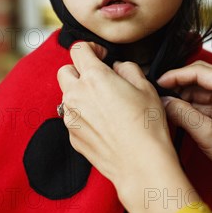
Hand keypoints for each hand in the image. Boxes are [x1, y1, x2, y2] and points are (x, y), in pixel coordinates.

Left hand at [57, 41, 180, 200]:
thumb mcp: (146, 86)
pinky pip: (73, 118)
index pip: (78, 49)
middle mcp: (76, 96)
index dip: (91, 48)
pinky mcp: (73, 137)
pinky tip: (104, 124)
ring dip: (81, 94)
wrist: (141, 164)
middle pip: (65, 71)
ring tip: (105, 105)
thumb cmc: (146, 126)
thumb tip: (118, 68)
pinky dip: (84, 116)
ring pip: (67, 96)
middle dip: (79, 70)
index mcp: (93, 78)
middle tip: (98, 78)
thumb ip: (127, 68)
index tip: (101, 55)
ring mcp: (71, 118)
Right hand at [157, 60, 211, 212]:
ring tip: (165, 106)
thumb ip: (183, 115)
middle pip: (200, 77)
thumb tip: (162, 101)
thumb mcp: (208, 135)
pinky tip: (177, 113)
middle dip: (179, 85)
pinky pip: (205, 102)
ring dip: (183, 97)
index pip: (200, 72)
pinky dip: (191, 107)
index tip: (158, 82)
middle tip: (159, 94)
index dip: (176, 75)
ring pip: (200, 90)